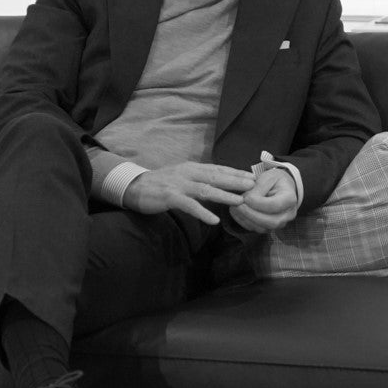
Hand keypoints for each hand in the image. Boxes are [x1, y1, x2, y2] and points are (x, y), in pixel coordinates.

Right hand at [124, 161, 255, 225]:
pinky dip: (202, 212)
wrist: (134, 187)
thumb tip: (220, 183)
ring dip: (224, 195)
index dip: (235, 172)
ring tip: (239, 201)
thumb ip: (199, 179)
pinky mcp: (170, 197)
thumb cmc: (161, 184)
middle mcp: (188, 173)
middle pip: (215, 176)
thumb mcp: (182, 177)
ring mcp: (179, 184)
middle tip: (252, 185)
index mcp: (192, 168)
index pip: (217, 168)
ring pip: (205, 189)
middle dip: (235, 181)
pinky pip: (189, 206)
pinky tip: (214, 220)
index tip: (251, 176)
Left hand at [230, 155, 300, 232]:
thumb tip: (246, 200)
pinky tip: (236, 212)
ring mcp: (280, 223)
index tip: (245, 197)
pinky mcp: (270, 227)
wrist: (280, 187)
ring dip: (246, 219)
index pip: (275, 206)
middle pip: (271, 222)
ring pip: (263, 228)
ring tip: (234, 208)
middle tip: (237, 205)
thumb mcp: (268, 177)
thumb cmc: (274, 180)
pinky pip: (256, 229)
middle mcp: (288, 214)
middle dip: (251, 215)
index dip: (258, 203)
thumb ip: (258, 188)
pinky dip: (244, 222)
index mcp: (290, 199)